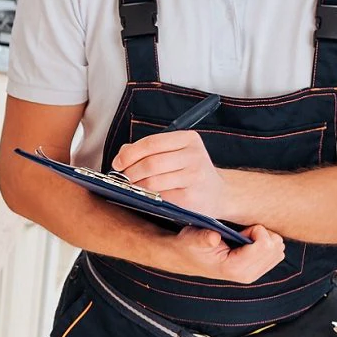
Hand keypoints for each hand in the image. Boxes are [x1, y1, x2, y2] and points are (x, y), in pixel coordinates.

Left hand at [112, 131, 228, 217]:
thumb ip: (149, 150)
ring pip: (152, 181)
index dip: (130, 154)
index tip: (118, 162)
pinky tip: (145, 197)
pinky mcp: (191, 197)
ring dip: (136, 186)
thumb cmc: (190, 171)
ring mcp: (194, 176)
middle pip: (150, 163)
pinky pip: (160, 197)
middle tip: (123, 178)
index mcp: (188, 139)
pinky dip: (148, 197)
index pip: (151, 143)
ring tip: (132, 187)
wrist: (218, 193)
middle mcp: (194, 155)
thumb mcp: (175, 153)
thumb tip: (122, 154)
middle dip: (130, 172)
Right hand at [167, 224, 286, 282]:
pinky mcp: (257, 271)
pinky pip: (277, 254)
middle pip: (276, 247)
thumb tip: (214, 238)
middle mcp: (247, 275)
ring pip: (279, 250)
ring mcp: (253, 275)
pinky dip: (267, 244)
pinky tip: (250, 244)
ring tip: (245, 239)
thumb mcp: (192, 238)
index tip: (240, 231)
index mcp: (234, 268)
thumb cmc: (190, 244)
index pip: (265, 245)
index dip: (255, 230)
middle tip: (242, 234)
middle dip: (262, 234)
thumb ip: (204, 238)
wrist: (186, 257)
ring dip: (265, 239)